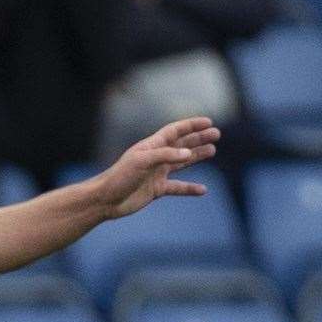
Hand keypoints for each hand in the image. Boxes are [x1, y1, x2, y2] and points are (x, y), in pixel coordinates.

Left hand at [93, 117, 220, 219]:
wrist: (105, 200)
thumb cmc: (120, 177)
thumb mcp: (142, 161)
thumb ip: (166, 155)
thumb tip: (188, 153)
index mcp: (151, 146)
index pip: (175, 131)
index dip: (191, 125)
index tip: (208, 122)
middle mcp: (156, 157)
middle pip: (181, 145)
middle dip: (198, 138)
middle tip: (216, 134)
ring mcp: (156, 174)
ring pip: (182, 163)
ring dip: (197, 156)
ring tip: (212, 151)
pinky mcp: (156, 190)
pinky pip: (177, 187)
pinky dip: (189, 188)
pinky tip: (202, 190)